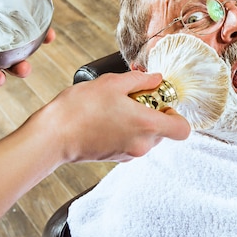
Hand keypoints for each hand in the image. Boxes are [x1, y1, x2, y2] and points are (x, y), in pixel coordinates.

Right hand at [27, 71, 191, 162]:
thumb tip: (156, 78)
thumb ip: (140, 80)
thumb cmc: (81, 108)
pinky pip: (130, 143)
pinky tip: (106, 118)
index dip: (176, 114)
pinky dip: (125, 131)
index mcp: (147, 125)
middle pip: (163, 131)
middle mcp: (142, 144)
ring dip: (138, 122)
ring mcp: (128, 154)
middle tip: (134, 98)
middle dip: (153, 114)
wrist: (53, 136)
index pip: (182, 129)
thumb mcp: (113, 83)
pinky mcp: (115, 158)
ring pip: (146, 137)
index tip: (160, 101)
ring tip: (116, 106)